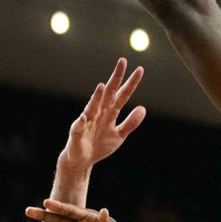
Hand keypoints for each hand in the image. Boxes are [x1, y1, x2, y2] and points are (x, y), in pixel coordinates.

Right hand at [57, 57, 144, 172]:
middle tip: (123, 61)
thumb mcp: (119, 135)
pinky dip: (81, 122)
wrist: (82, 160)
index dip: (131, 83)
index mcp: (110, 112)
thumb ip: (130, 123)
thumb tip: (143, 108)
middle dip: (116, 78)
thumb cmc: (100, 145)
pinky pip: (79, 126)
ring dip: (97, 97)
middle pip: (109, 93)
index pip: (122, 94)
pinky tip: (83, 117)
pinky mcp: (77, 132)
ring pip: (93, 106)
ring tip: (102, 87)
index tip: (140, 69)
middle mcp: (99, 112)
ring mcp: (87, 121)